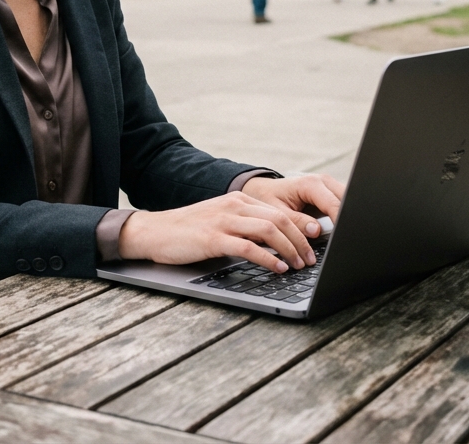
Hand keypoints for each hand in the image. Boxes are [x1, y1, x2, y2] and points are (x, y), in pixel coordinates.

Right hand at [117, 187, 333, 273]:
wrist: (155, 231)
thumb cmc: (189, 231)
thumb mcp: (221, 221)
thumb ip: (245, 226)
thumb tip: (276, 243)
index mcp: (238, 200)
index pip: (280, 211)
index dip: (300, 229)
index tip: (313, 245)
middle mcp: (234, 205)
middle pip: (280, 219)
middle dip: (301, 241)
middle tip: (311, 260)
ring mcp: (224, 220)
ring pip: (269, 230)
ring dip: (289, 249)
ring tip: (299, 266)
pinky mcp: (213, 238)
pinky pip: (249, 247)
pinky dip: (268, 259)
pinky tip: (277, 268)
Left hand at [241, 174, 344, 230]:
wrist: (264, 190)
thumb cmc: (268, 198)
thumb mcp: (278, 213)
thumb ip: (296, 222)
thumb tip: (316, 231)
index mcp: (310, 184)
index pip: (333, 204)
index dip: (340, 222)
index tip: (342, 237)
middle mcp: (322, 182)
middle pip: (346, 200)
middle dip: (346, 218)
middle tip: (342, 238)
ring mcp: (328, 186)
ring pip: (348, 202)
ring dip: (344, 217)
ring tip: (337, 234)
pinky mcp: (330, 194)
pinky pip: (342, 205)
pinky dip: (341, 216)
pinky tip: (334, 228)